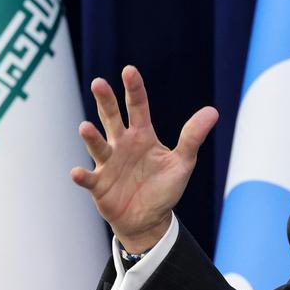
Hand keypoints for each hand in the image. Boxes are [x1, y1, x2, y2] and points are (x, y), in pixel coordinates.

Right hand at [70, 66, 218, 252]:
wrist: (149, 218)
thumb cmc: (164, 186)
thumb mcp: (182, 162)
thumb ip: (193, 137)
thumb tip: (213, 111)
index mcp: (142, 136)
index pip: (138, 107)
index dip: (134, 89)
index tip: (129, 70)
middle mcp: (122, 144)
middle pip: (112, 118)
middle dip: (106, 101)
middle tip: (99, 83)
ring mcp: (109, 163)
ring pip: (98, 145)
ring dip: (91, 137)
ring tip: (85, 127)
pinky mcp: (99, 185)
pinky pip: (89, 178)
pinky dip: (82, 176)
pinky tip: (77, 172)